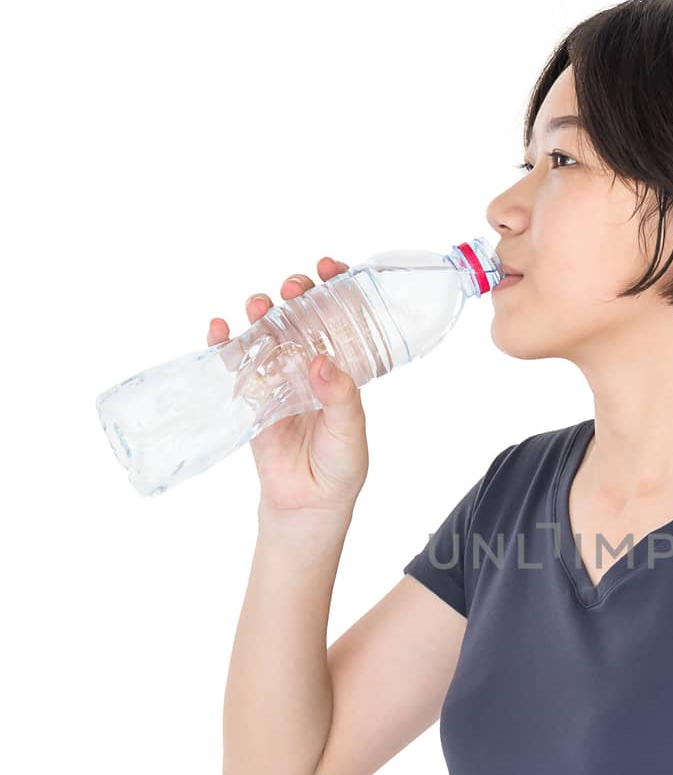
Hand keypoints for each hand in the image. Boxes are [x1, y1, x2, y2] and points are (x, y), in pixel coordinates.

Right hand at [206, 257, 368, 517]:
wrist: (307, 506)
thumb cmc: (339, 469)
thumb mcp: (350, 433)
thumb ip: (340, 400)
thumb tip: (323, 364)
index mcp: (341, 368)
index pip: (339, 317)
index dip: (335, 288)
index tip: (329, 268)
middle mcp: (309, 366)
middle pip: (300, 316)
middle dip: (295, 294)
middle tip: (294, 287)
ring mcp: (278, 378)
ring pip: (266, 333)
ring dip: (261, 313)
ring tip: (259, 306)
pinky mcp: (250, 397)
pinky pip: (234, 363)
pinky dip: (223, 343)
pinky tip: (219, 329)